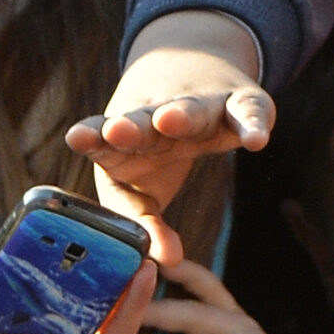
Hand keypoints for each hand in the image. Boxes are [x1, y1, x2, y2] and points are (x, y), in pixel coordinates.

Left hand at [64, 11, 266, 223]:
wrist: (194, 70)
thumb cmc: (154, 149)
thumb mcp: (143, 189)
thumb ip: (147, 225)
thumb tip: (167, 263)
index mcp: (124, 138)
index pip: (104, 139)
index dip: (92, 138)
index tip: (77, 137)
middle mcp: (156, 116)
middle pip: (141, 121)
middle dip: (129, 127)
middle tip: (116, 131)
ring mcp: (200, 104)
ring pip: (190, 109)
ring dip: (180, 115)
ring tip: (170, 120)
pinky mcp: (240, 100)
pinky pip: (248, 111)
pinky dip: (253, 123)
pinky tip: (257, 141)